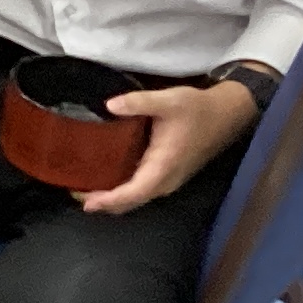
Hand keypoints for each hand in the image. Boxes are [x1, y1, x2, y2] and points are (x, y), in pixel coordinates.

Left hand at [78, 78, 262, 214]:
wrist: (227, 114)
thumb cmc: (197, 108)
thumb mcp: (168, 100)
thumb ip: (138, 102)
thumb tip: (109, 105)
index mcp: (164, 166)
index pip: (135, 192)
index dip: (111, 200)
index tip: (87, 203)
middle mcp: (167, 179)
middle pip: (133, 200)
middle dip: (105, 202)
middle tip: (75, 195)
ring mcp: (170, 179)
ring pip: (138, 196)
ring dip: (114, 198)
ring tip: (84, 191)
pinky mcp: (169, 173)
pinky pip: (143, 188)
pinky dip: (124, 190)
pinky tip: (107, 179)